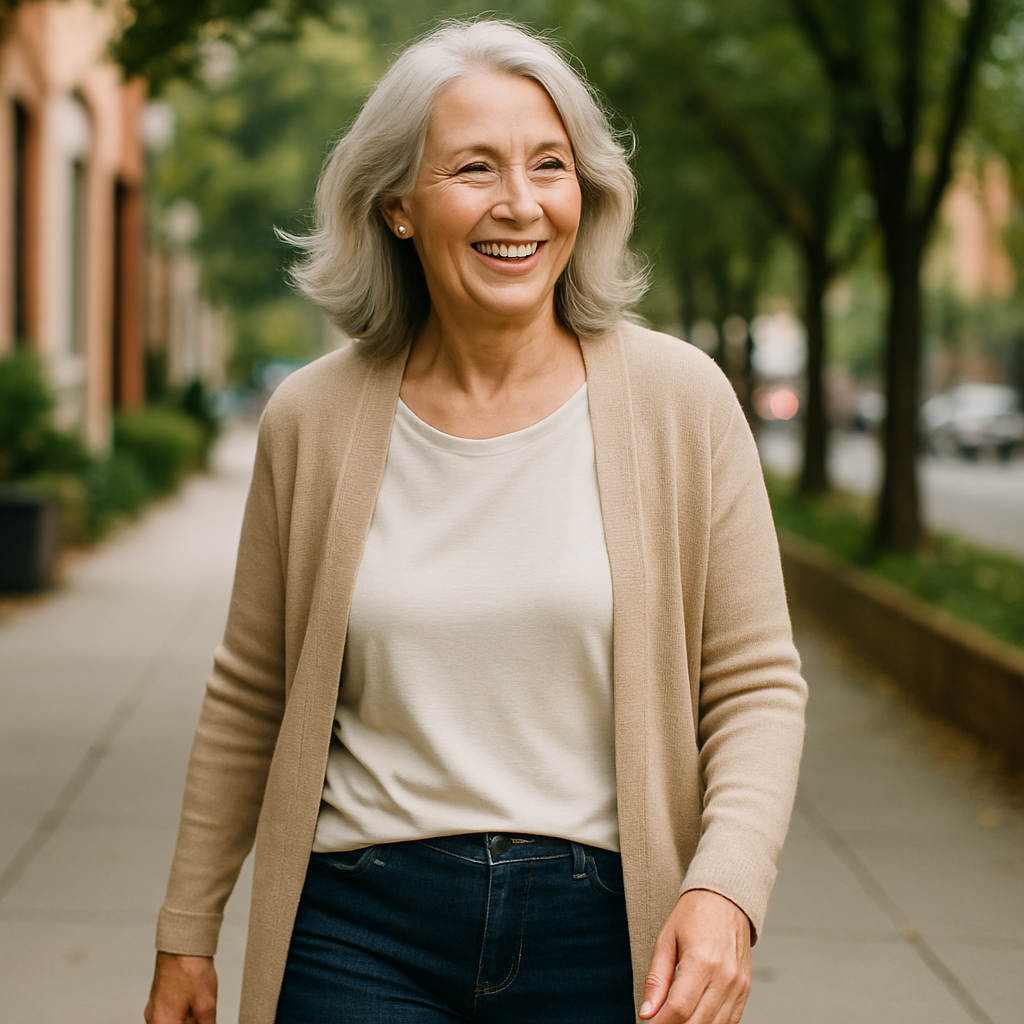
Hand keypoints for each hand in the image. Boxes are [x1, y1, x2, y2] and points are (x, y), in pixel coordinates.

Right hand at [145, 951, 217, 1023]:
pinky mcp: (158, 995)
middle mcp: (154, 1017)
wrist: (183, 942)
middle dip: (192, 1022)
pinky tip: (195, 996)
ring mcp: (155, 1006)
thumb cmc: (191, 967)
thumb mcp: (207, 1004)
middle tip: (203, 1011)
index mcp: (163, 1022)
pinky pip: (172, 1010)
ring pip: (175, 1020)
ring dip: (189, 1017)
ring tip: (200, 1000)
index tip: (205, 1020)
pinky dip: (185, 1008)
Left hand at [639, 889, 750, 1023]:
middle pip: (697, 1023)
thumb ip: (656, 979)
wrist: (725, 899)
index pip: (679, 1009)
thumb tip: (647, 1012)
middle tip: (659, 1023)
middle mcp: (724, 976)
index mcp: (701, 961)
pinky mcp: (745, 989)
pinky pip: (731, 1021)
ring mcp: (738, 985)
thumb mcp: (666, 940)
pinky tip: (696, 1019)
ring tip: (675, 1021)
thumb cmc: (694, 914)